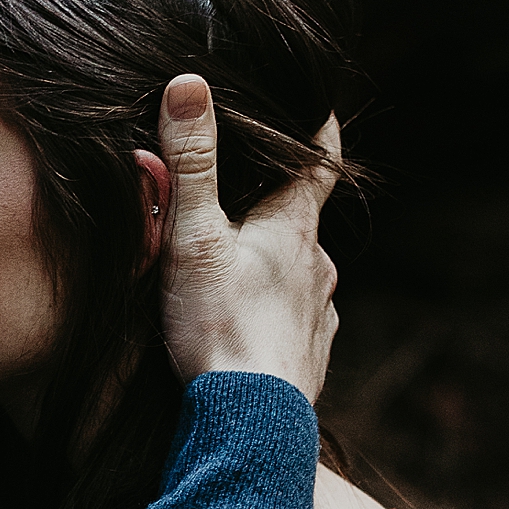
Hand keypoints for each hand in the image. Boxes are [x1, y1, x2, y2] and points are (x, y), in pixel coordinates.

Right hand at [153, 75, 338, 402]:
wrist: (251, 424)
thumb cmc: (220, 328)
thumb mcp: (193, 238)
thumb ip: (191, 163)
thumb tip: (188, 85)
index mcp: (293, 228)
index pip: (320, 161)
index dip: (317, 128)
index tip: (316, 105)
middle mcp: (318, 266)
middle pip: (302, 222)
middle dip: (275, 209)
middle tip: (240, 204)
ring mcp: (319, 314)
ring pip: (300, 275)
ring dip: (274, 268)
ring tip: (235, 275)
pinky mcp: (311, 357)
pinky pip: (298, 324)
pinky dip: (277, 317)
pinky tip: (252, 330)